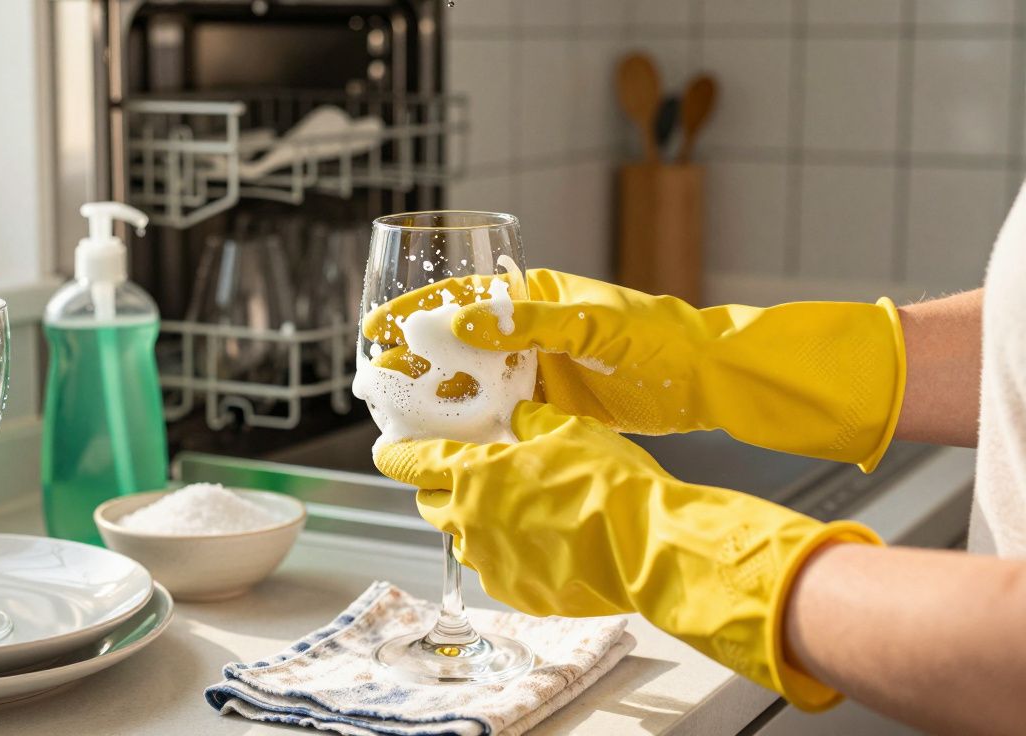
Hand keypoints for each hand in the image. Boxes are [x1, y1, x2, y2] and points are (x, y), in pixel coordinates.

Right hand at [367, 269, 907, 469]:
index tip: (378, 329)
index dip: (417, 312)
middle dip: (418, 361)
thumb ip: (529, 324)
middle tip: (379, 384)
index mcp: (534, 296)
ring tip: (400, 419)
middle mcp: (528, 331)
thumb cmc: (658, 338)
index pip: (462, 296)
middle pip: (459, 343)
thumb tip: (461, 320)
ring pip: (476, 383)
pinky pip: (501, 414)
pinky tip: (449, 443)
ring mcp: (537, 370)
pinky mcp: (550, 406)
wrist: (707, 381)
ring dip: (442, 399)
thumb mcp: (592, 325)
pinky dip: (476, 426)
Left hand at [375, 401, 882, 710]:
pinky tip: (542, 541)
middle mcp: (469, 523)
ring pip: (463, 538)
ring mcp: (490, 563)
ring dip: (476, 521)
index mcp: (472, 476)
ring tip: (518, 508)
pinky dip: (507, 552)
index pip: (411, 463)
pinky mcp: (514, 593)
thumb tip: (514, 416)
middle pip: (430, 503)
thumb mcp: (565, 429)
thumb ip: (527, 421)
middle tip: (468, 473)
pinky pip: (496, 567)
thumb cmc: (607, 482)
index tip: (387, 449)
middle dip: (440, 486)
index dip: (395, 453)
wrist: (646, 546)